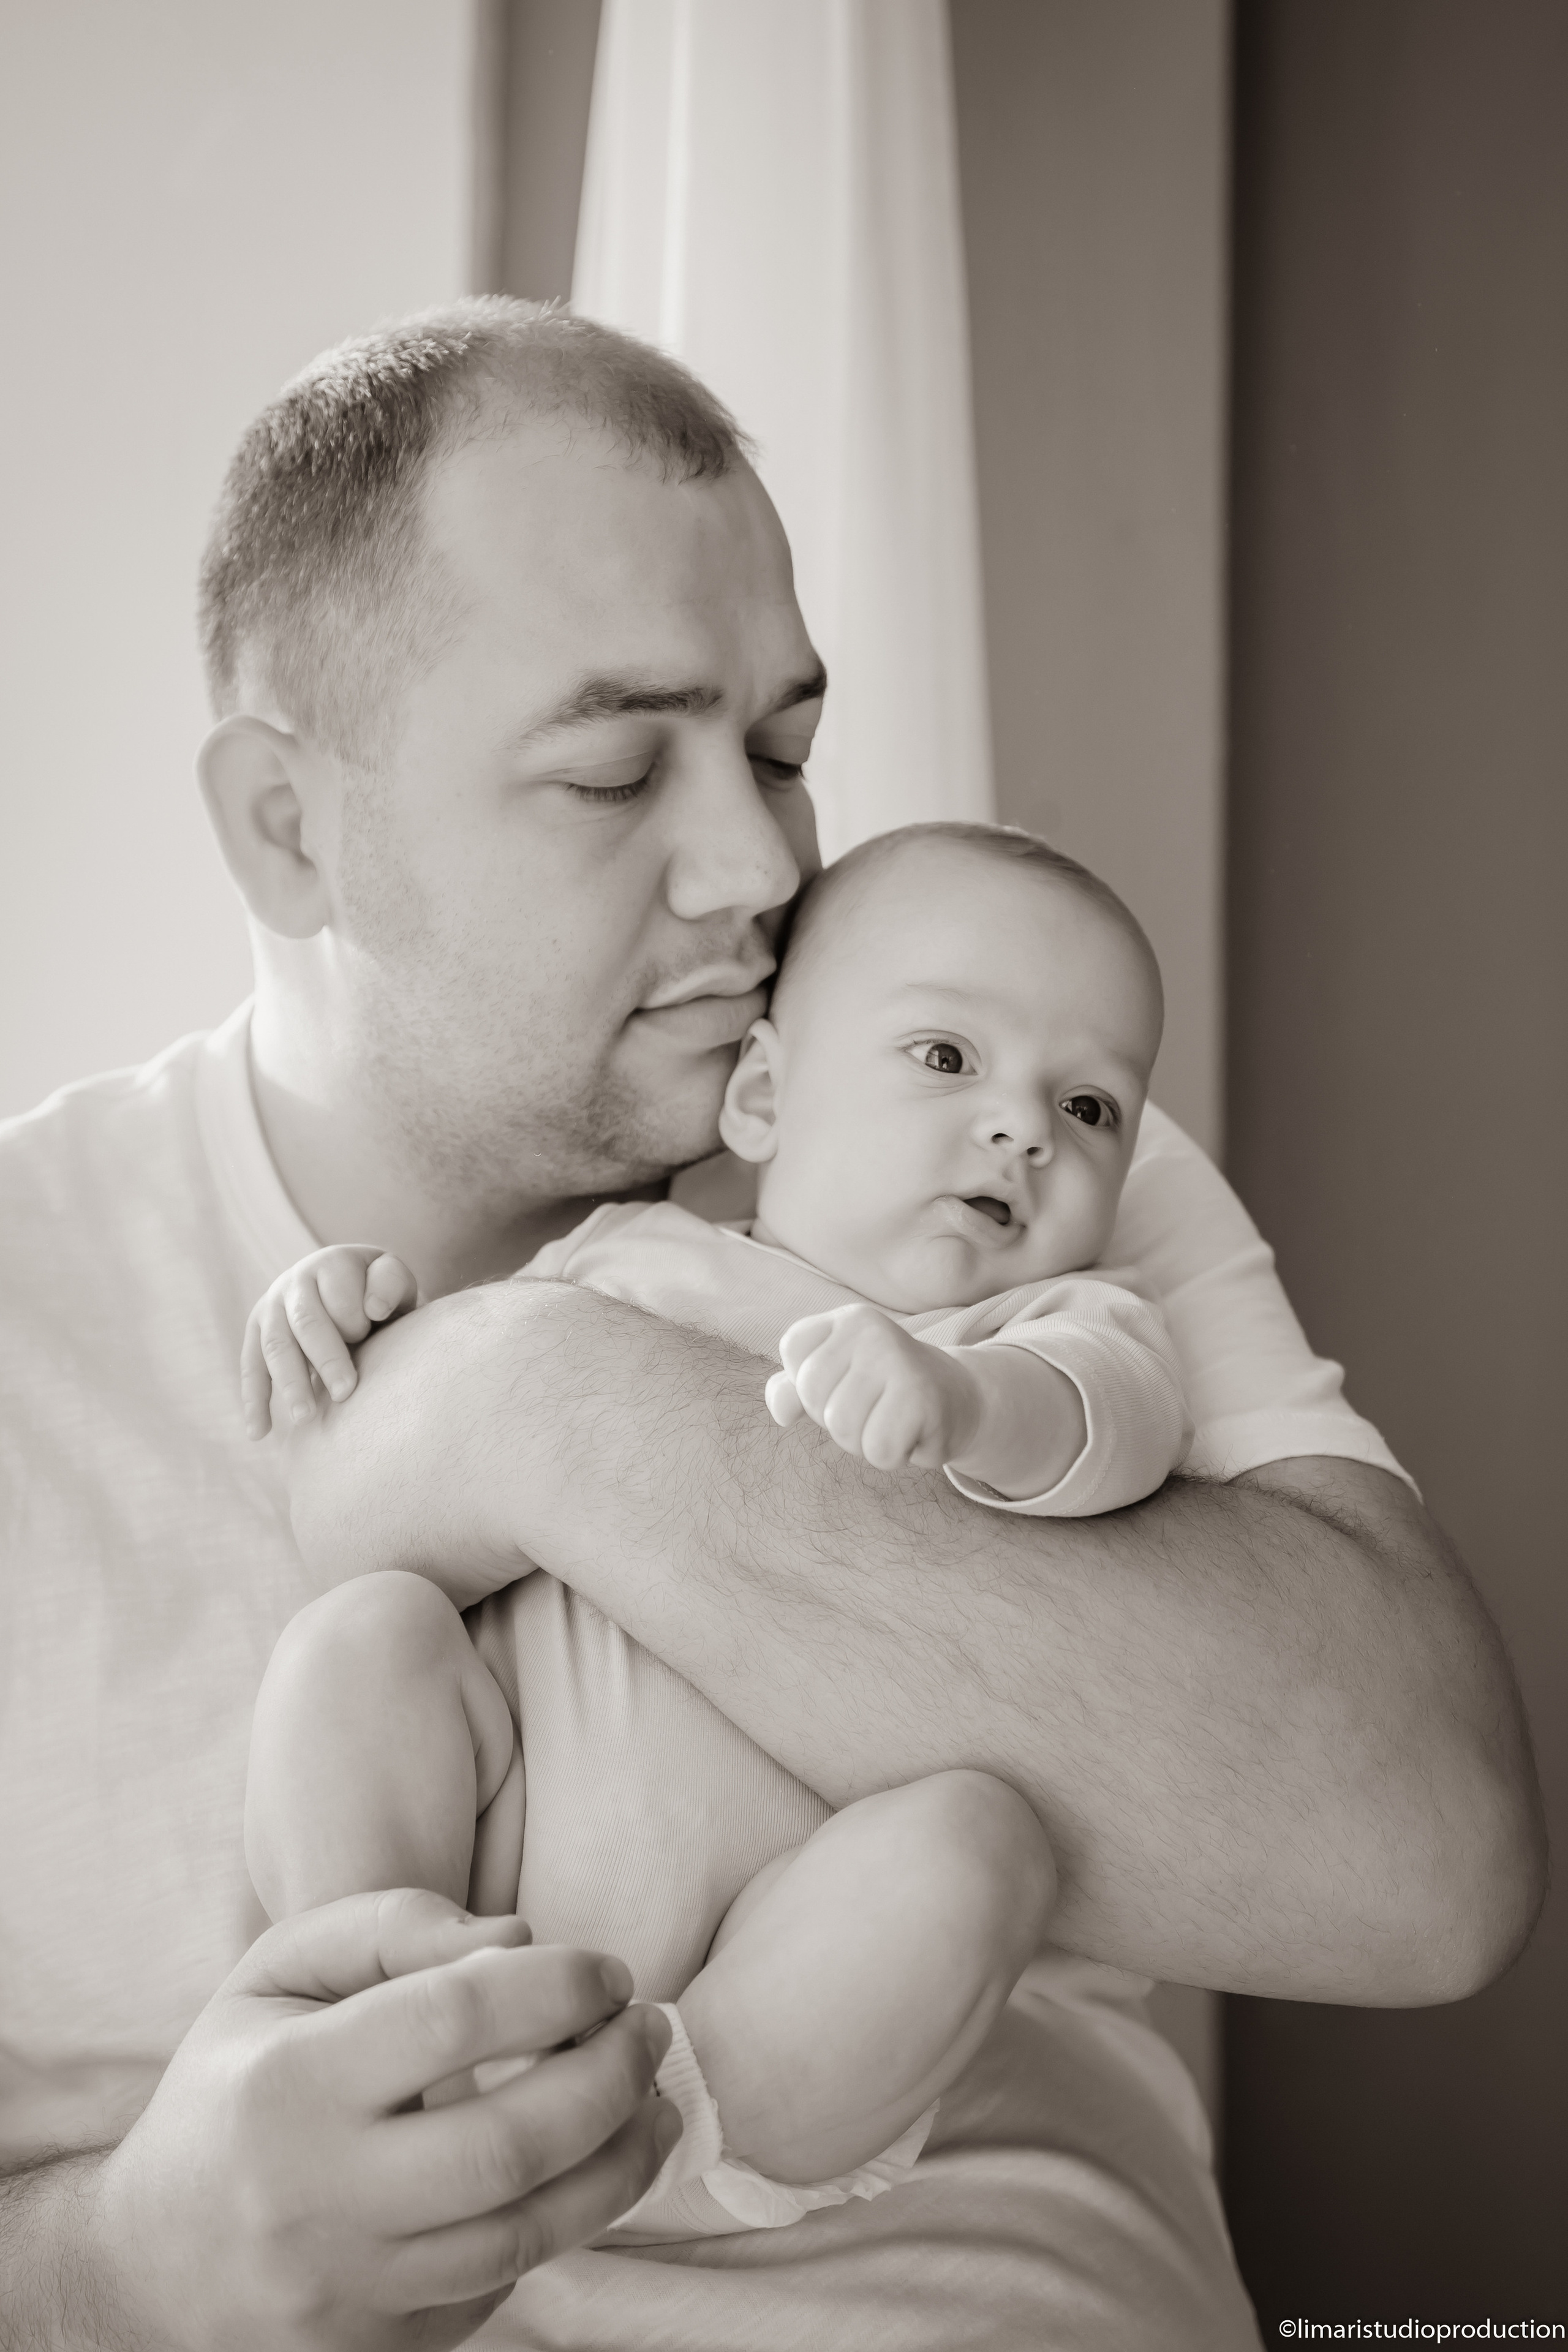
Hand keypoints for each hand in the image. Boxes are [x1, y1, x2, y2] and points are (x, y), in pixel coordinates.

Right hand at [90, 1890, 677, 2349]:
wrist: (150, 2263)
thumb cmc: (234, 2084)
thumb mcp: (280, 1971)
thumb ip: (395, 1927)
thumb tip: (518, 1939)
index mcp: (287, 2086)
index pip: (455, 2019)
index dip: (556, 1986)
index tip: (607, 1971)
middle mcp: (319, 2198)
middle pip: (511, 2141)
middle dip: (611, 2075)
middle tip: (649, 2029)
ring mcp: (353, 2291)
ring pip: (528, 2231)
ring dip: (621, 2160)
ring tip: (655, 2100)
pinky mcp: (384, 2350)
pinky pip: (502, 2282)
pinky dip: (565, 2221)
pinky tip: (594, 2167)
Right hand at [243, 1245, 418, 1438]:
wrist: (349, 1288)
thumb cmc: (378, 1292)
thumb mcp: (393, 1280)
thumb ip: (391, 1284)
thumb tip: (373, 1308)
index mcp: (331, 1264)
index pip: (339, 1296)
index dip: (355, 1321)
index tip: (370, 1338)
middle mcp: (294, 1282)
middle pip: (305, 1322)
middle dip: (325, 1359)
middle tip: (345, 1393)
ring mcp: (271, 1308)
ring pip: (274, 1347)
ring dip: (289, 1382)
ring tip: (305, 1418)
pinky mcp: (255, 1334)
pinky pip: (250, 1368)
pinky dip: (254, 1401)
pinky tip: (260, 1433)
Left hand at [766, 1303, 981, 1471]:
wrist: (960, 1401)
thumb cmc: (887, 1393)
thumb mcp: (837, 1382)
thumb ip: (794, 1389)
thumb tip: (782, 1411)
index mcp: (847, 1319)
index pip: (794, 1354)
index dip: (812, 1383)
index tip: (849, 1383)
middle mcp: (871, 1330)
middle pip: (813, 1398)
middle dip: (838, 1421)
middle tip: (876, 1409)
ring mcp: (896, 1359)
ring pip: (843, 1428)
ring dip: (865, 1443)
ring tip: (892, 1423)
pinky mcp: (920, 1396)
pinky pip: (878, 1449)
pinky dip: (892, 1456)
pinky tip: (913, 1435)